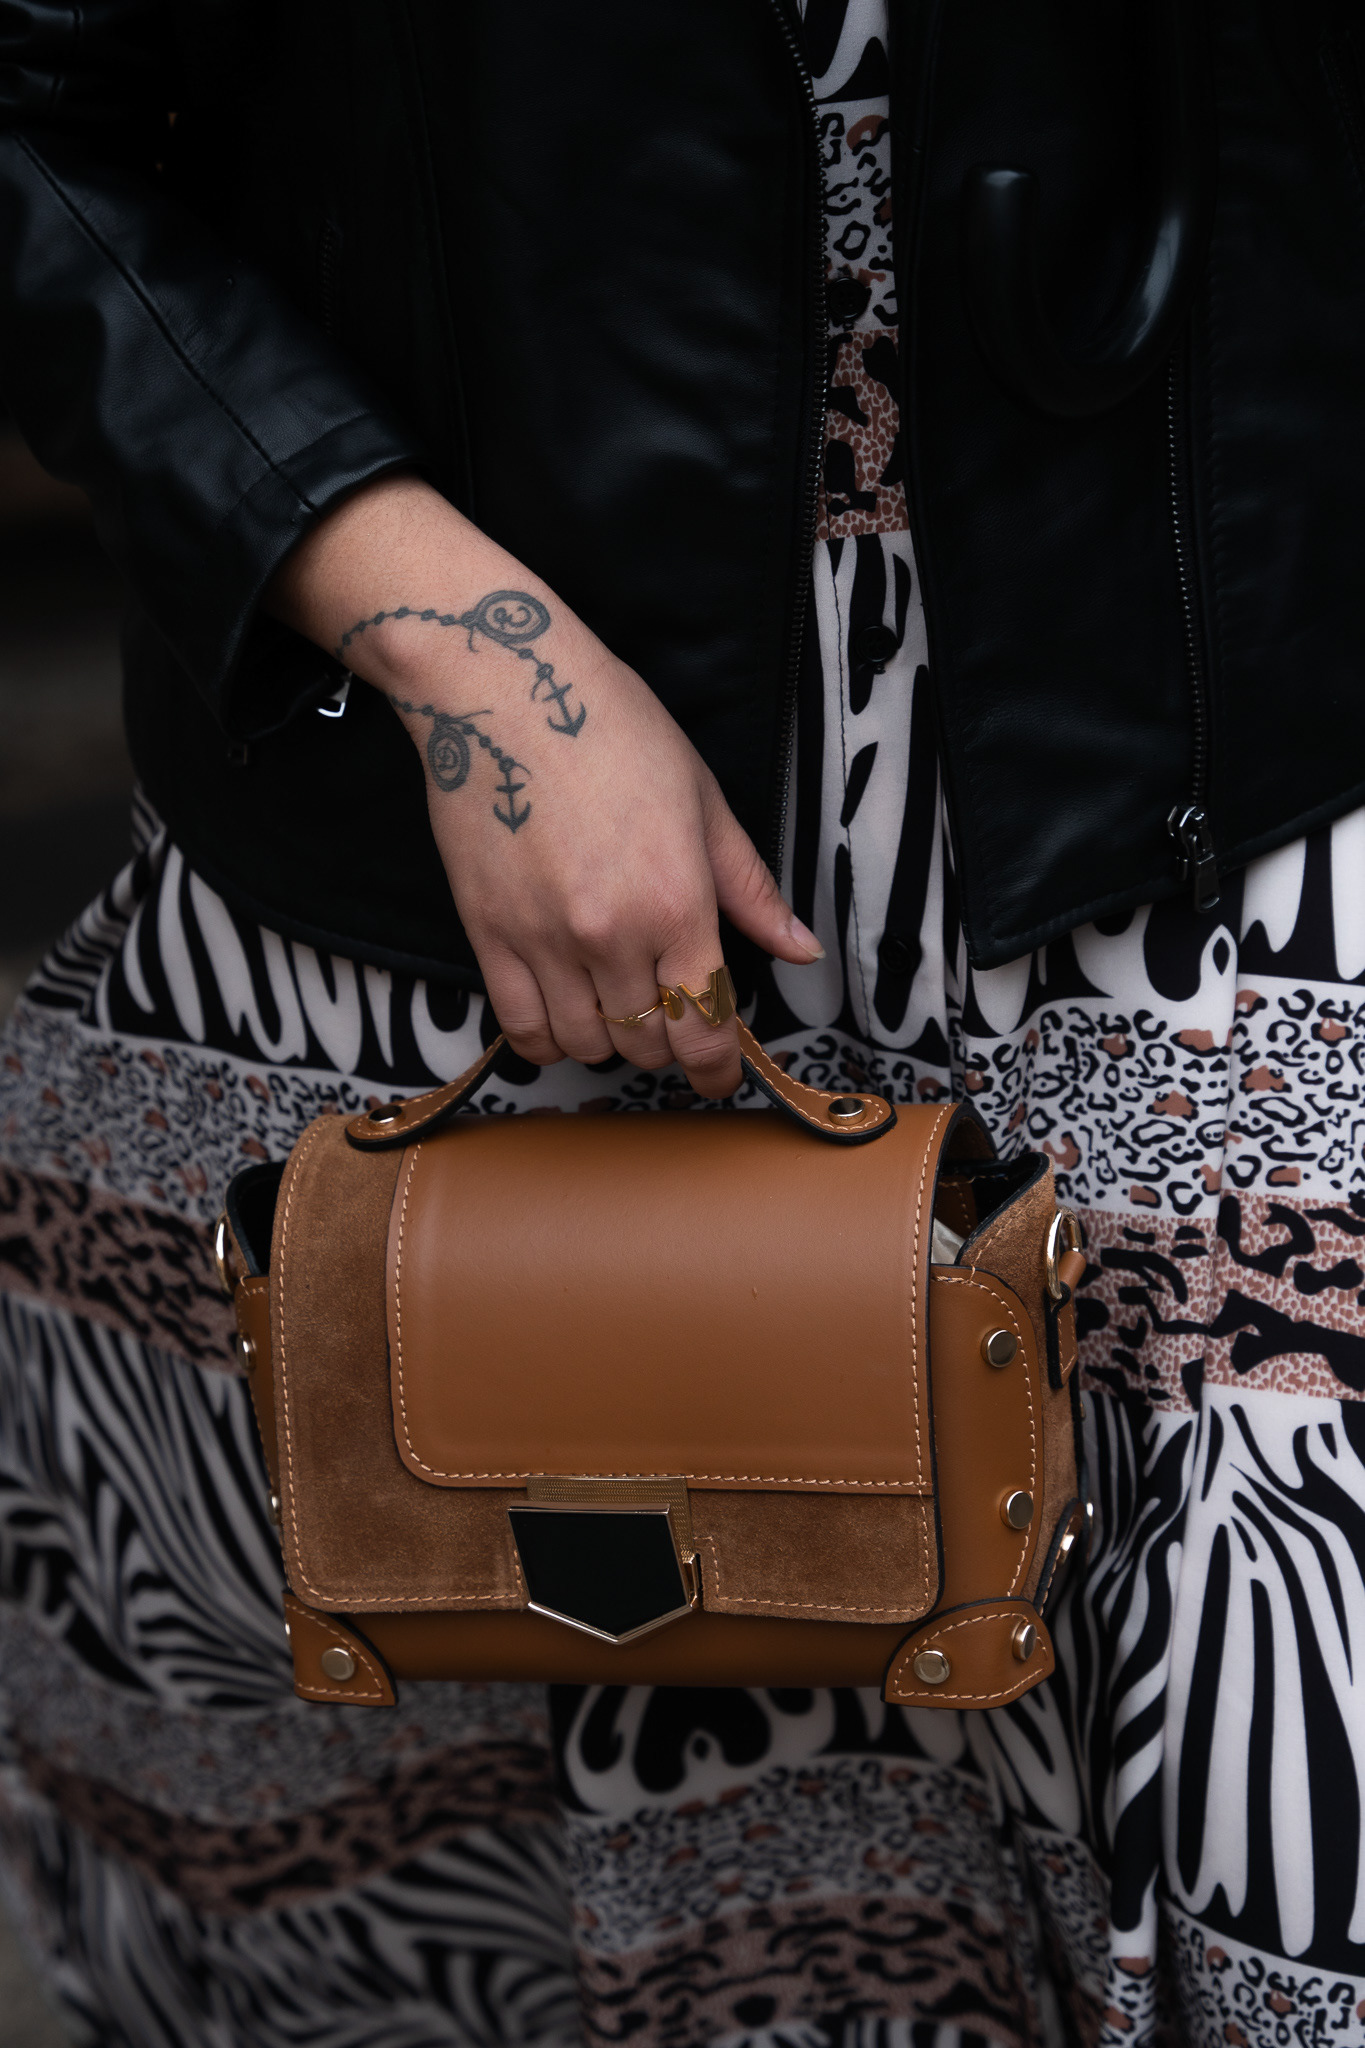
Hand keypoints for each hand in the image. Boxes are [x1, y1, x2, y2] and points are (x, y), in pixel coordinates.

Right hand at [268, 476, 822, 1096]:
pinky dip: (546, 1041)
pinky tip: (563, 1020)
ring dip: (608, 1043)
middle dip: (666, 1047)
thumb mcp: (704, 800)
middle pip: (646, 1042)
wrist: (502, 690)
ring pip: (584, 1044)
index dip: (717, 1068)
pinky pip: (520, 1027)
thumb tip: (801, 948)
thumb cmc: (611, 728)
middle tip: (669, 1024)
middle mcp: (612, 935)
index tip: (719, 1077)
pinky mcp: (487, 934)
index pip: (705, 1026)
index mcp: (678, 902)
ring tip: (616, 1012)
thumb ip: (751, 888)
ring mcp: (544, 940)